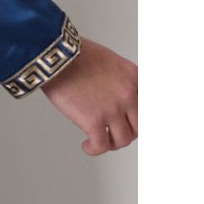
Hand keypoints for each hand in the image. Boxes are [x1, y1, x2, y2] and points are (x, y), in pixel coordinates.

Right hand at [40, 37, 137, 155]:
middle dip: (126, 132)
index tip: (130, 123)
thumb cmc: (74, 54)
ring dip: (111, 143)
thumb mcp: (109, 60)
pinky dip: (94, 149)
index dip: (137, 118)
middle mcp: (128, 95)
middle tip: (114, 132)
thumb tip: (114, 95)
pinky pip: (101, 146)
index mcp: (134, 78)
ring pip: (123, 140)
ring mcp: (112, 110)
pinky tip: (87, 145)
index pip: (147, 107)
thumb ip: (119, 79)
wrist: (56, 55)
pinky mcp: (93, 121)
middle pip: (138, 126)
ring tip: (99, 140)